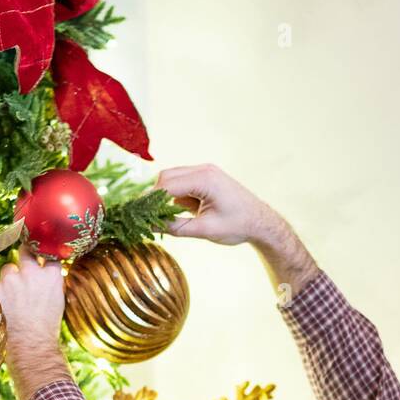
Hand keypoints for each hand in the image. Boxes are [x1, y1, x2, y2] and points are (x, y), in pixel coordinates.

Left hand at [0, 257, 73, 399]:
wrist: (31, 346)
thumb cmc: (46, 328)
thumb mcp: (58, 301)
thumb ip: (51, 283)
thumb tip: (45, 272)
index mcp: (51, 276)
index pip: (48, 255)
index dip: (43, 257)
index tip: (40, 258)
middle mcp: (32, 273)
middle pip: (25, 252)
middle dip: (24, 255)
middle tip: (22, 264)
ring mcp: (11, 280)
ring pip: (7, 270)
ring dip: (8, 280)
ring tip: (13, 300)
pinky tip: (3, 307)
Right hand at [158, 163, 318, 294]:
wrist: (261, 222)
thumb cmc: (238, 226)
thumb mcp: (205, 230)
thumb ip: (176, 227)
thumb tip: (151, 226)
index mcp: (205, 179)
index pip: (167, 184)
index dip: (150, 199)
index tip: (138, 214)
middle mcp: (203, 170)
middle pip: (166, 177)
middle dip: (156, 197)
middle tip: (149, 218)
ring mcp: (204, 172)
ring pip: (172, 179)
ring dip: (166, 197)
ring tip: (166, 218)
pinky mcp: (204, 179)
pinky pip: (181, 184)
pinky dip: (175, 197)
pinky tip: (181, 213)